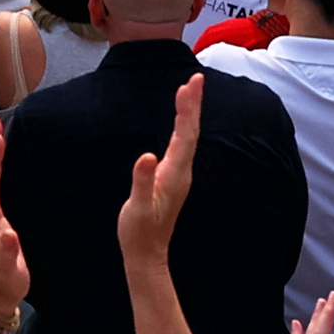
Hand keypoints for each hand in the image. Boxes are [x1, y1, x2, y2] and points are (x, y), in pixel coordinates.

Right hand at [116, 74, 203, 284]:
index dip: (188, 109)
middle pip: (190, 132)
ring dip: (189, 114)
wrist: (147, 255)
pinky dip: (182, 127)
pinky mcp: (173, 178)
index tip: (190, 84)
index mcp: (174, 174)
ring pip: (188, 138)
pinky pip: (181, 145)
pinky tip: (180, 121)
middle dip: (192, 104)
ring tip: (189, 91)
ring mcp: (179, 175)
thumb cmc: (139, 232)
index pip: (185, 135)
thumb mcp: (138, 208)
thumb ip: (142, 182)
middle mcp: (181, 172)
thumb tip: (146, 155)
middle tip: (195, 78)